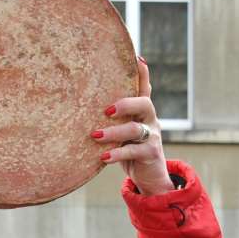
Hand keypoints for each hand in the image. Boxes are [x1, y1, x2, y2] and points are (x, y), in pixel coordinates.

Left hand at [93, 59, 173, 196]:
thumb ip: (115, 118)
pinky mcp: (151, 154)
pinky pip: (133, 151)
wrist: (150, 179)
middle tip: (106, 110)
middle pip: (144, 102)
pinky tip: (103, 157)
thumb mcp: (123, 131)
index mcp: (143, 112)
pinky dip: (117, 153)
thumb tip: (86, 103)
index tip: (137, 58)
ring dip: (113, 132)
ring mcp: (152, 137)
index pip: (144, 88)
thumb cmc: (131, 151)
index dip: (143, 73)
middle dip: (125, 103)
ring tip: (95, 135)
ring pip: (134, 129)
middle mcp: (150, 120)